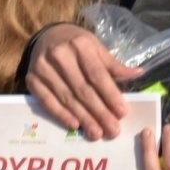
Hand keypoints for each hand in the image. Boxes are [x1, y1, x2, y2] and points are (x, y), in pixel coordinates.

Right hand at [25, 23, 141, 139]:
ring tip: (96, 133)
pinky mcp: (31, 80)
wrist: (46, 37)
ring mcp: (43, 69)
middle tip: (112, 130)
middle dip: (99, 112)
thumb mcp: (96, 47)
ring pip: (66, 98)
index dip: (110, 95)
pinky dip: (61, 115)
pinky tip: (74, 126)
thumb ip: (113, 64)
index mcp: (81, 45)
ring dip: (83, 118)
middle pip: (82, 90)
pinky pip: (47, 102)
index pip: (97, 75)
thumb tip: (138, 73)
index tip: (122, 112)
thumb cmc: (77, 43)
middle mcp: (60, 56)